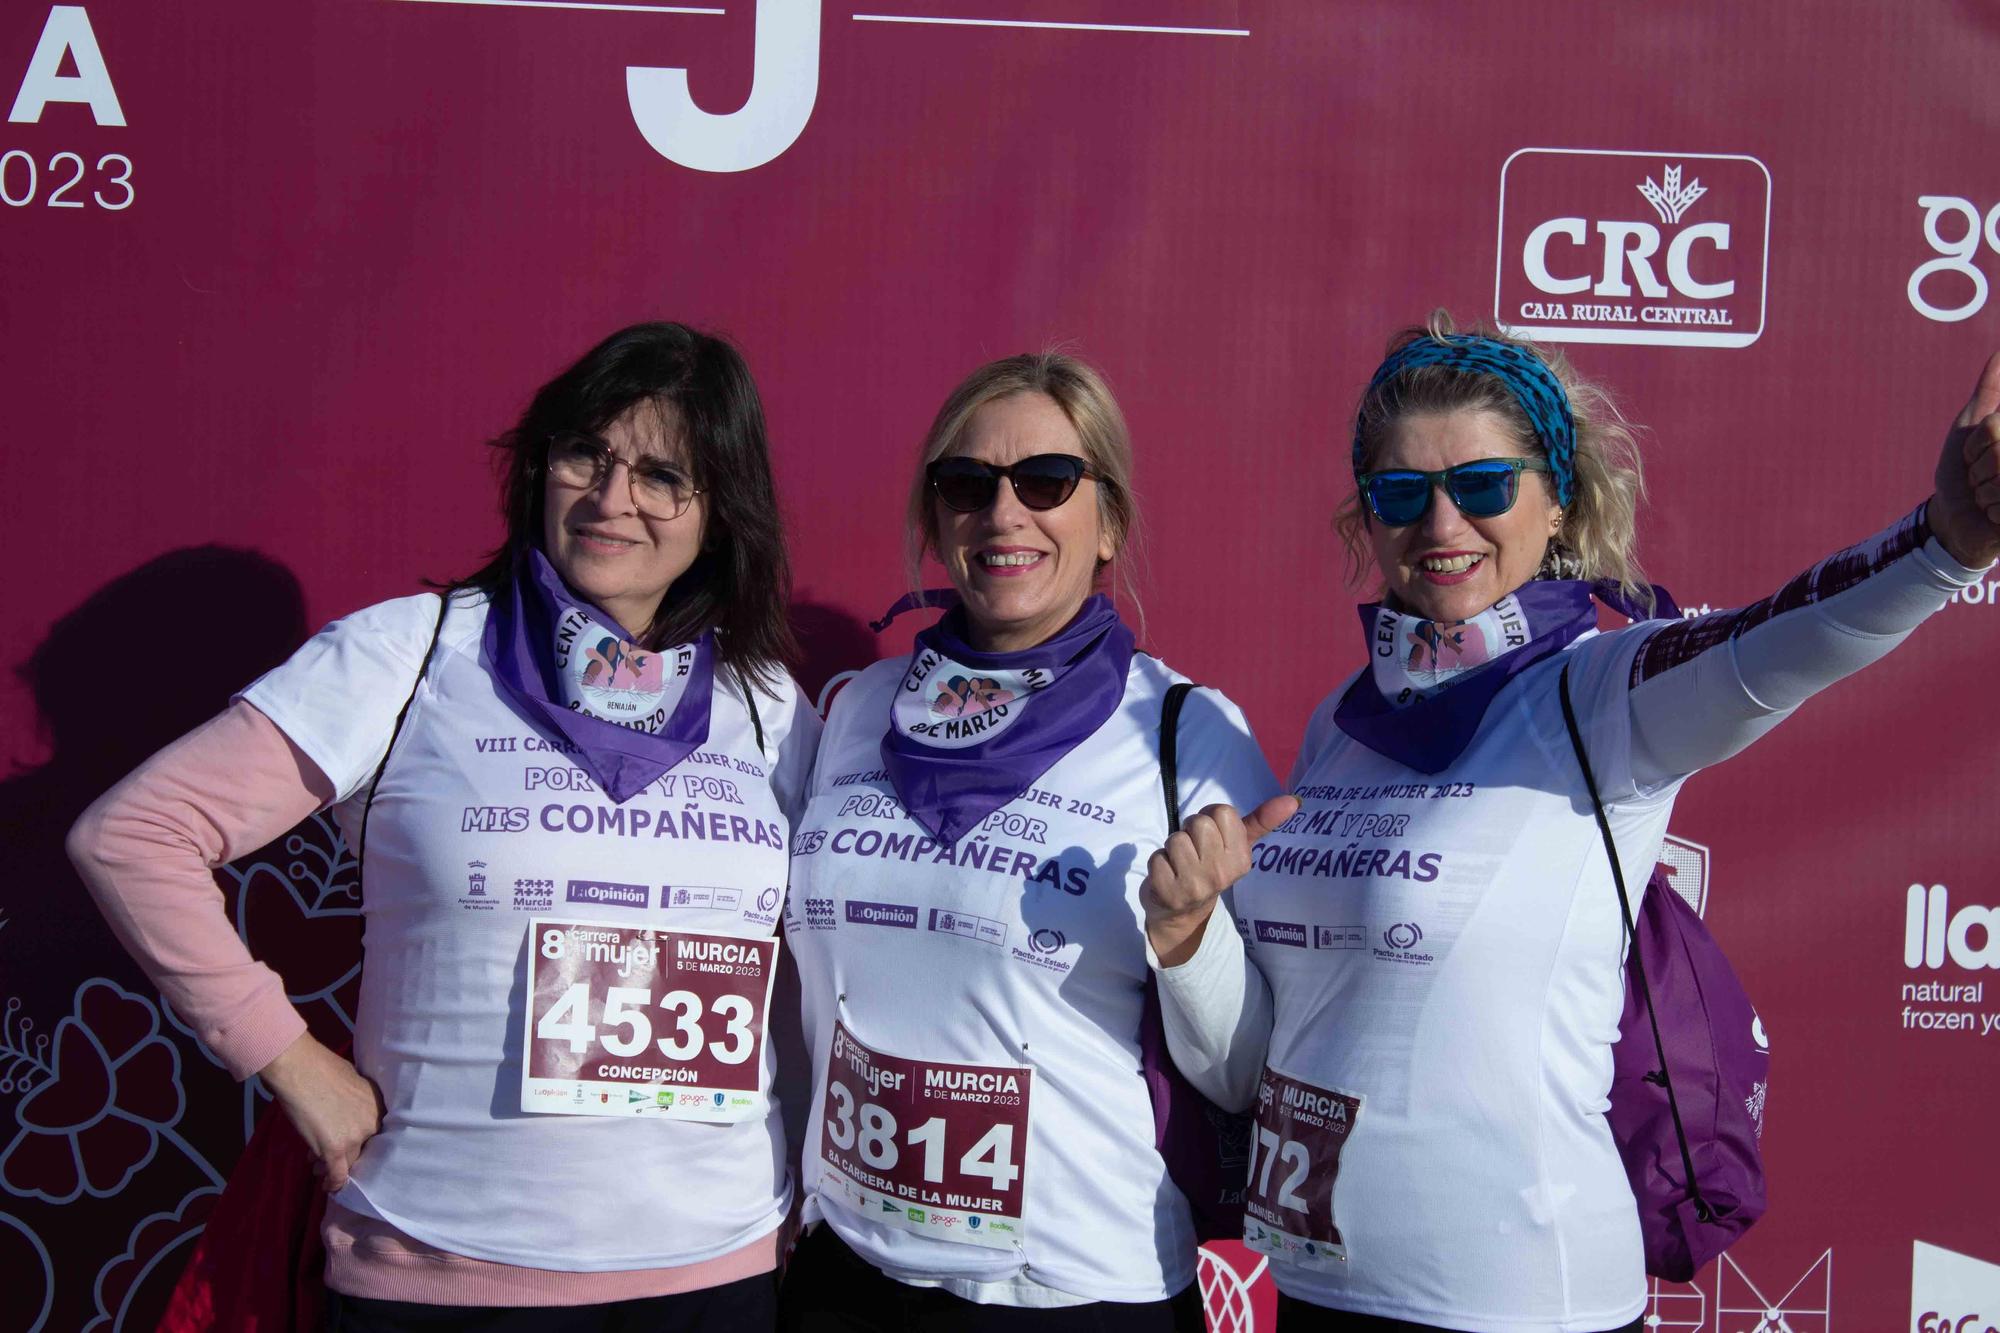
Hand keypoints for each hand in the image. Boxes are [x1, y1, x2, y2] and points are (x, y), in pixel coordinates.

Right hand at [258, 1033, 382, 1191]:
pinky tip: (327, 1186)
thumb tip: (348, 1112)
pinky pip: (337, 1174)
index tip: (348, 1145)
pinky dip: (333, 1183)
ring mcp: (354, 1138)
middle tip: (328, 1156)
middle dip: (346, 1154)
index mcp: (377, 1106)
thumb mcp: (352, 1081)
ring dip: (333, 1167)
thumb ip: (355, 1102)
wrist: (300, 1068)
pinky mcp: (334, 1149)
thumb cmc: (321, 1067)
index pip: (374, 1133)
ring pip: (348, 1163)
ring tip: (318, 1166)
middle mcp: (371, 1123)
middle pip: (363, 1149)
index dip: (359, 1141)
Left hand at [1142, 794, 1299, 966]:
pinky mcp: (1169, 894)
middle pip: (1198, 823)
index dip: (1210, 818)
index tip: (1210, 838)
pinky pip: (1157, 859)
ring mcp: (1196, 886)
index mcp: (1242, 859)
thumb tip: (1292, 800)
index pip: (1221, 811)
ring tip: (1180, 865)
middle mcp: (1222, 874)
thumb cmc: (1208, 868)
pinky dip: (1158, 864)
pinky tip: (1168, 876)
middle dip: (1190, 832)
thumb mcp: (1237, 844)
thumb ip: (1262, 820)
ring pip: (1175, 840)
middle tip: (1193, 851)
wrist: (1180, 911)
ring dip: (1171, 849)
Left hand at [1930, 349, 1999, 568]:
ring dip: (1984, 491)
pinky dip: (1991, 511)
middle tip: (1981, 477)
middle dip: (1979, 466)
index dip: (1979, 441)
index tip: (1978, 453)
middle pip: (1999, 449)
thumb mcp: (1973, 424)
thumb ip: (1990, 388)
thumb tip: (1999, 351)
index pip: (1995, 426)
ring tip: (1989, 496)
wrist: (1955, 516)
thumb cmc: (1963, 469)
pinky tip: (1995, 515)